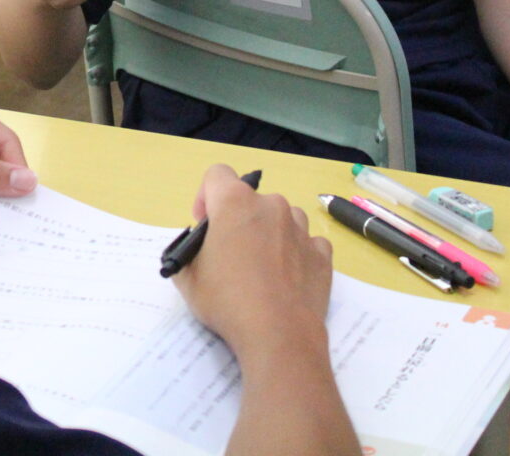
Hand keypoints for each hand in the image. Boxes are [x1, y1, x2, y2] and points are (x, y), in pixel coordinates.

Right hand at [171, 165, 333, 357]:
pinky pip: (306, 242)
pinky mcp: (322, 253)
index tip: (205, 225)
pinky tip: (287, 278)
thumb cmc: (227, 301)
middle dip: (238, 221)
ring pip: (281, 218)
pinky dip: (295, 253)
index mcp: (234, 202)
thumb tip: (202, 249)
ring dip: (269, 234)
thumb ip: (188, 252)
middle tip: (230, 255)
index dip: (206, 196)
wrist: (278, 335)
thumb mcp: (188, 278)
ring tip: (261, 268)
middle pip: (250, 200)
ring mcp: (301, 228)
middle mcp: (271, 205)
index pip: (217, 174)